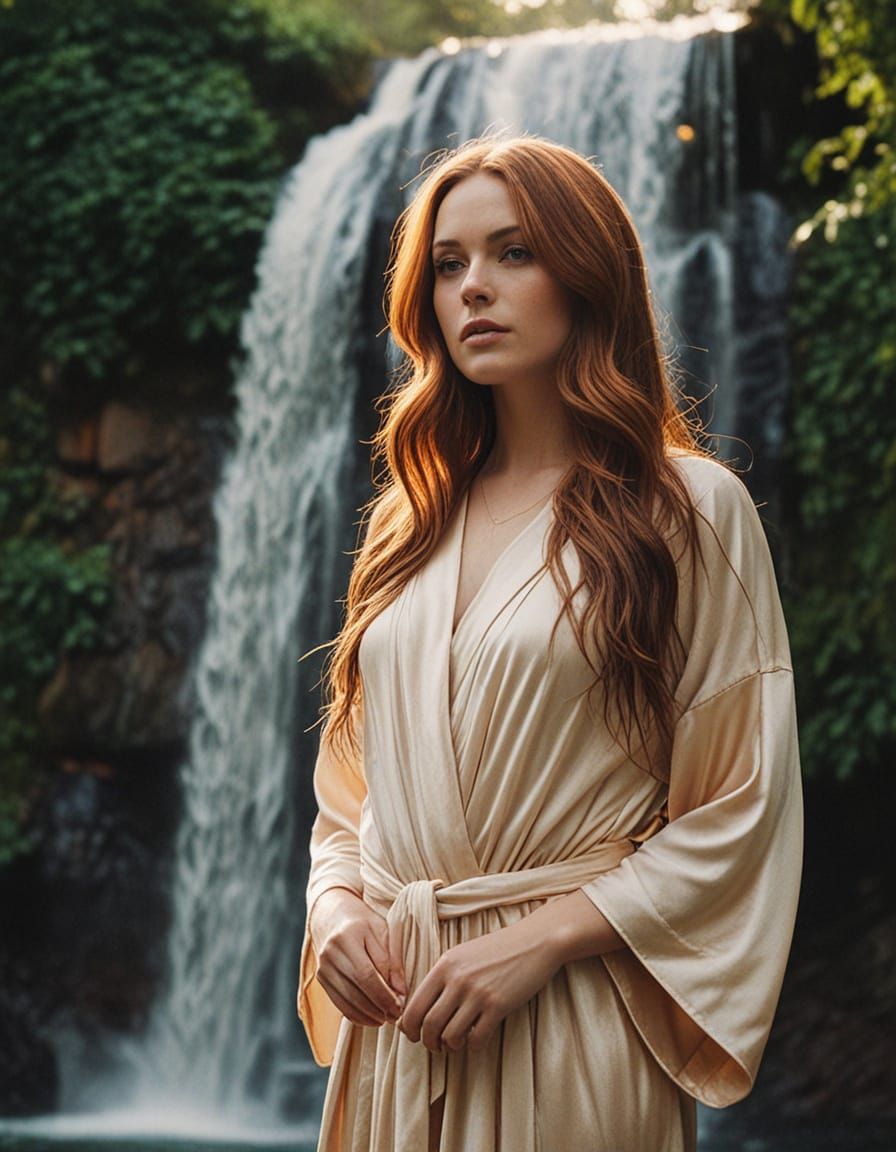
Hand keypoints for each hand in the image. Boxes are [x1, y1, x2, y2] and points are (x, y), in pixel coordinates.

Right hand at [310, 887, 405, 1027]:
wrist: (332, 916)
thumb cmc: (363, 922)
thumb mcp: (382, 932)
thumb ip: (392, 961)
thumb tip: (401, 993)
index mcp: (347, 937)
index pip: (366, 974)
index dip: (384, 995)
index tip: (400, 1006)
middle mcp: (330, 953)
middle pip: (355, 990)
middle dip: (378, 1008)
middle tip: (396, 1017)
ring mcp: (322, 967)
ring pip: (346, 1001)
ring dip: (368, 1015)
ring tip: (386, 1019)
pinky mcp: (320, 979)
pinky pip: (339, 1003)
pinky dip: (356, 1015)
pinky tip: (371, 1018)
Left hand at [398, 915, 561, 1053]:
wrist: (534, 941)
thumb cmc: (497, 949)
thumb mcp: (462, 955)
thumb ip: (442, 977)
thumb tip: (421, 1008)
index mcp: (445, 965)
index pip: (414, 1005)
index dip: (409, 1028)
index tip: (413, 1036)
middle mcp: (458, 979)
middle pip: (429, 1025)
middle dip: (428, 1042)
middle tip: (434, 1046)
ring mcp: (478, 993)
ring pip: (450, 1036)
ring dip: (450, 1046)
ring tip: (455, 1044)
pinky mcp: (499, 1005)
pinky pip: (477, 1039)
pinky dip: (473, 1047)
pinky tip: (476, 1040)